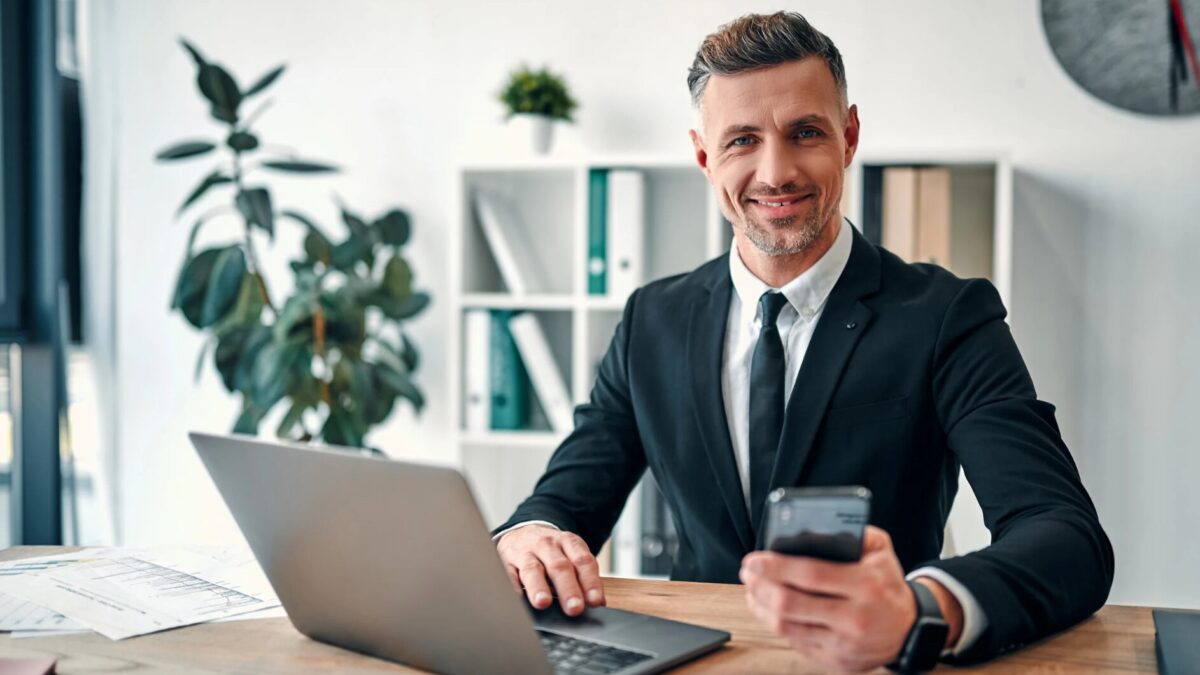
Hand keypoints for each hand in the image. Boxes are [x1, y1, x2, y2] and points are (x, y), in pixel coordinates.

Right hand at [495, 524, 604, 615]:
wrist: (522, 533)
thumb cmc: (550, 552)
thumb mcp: (570, 555)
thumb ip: (583, 577)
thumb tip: (597, 603)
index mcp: (568, 542)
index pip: (582, 561)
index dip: (590, 581)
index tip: (595, 601)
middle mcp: (547, 545)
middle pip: (559, 566)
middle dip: (568, 588)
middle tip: (574, 608)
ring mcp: (525, 552)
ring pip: (532, 569)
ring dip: (539, 586)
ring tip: (543, 603)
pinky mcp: (506, 561)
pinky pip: (508, 573)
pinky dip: (512, 586)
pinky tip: (517, 598)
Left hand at [740, 526, 935, 671]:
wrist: (910, 631)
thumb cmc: (888, 584)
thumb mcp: (881, 551)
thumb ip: (853, 532)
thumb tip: (813, 525)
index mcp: (866, 586)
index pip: (810, 575)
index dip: (775, 567)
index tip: (753, 560)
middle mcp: (854, 618)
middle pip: (791, 604)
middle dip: (760, 586)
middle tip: (747, 573)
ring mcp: (844, 644)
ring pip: (787, 627)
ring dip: (761, 606)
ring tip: (752, 589)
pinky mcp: (836, 661)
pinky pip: (796, 642)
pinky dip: (776, 623)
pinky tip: (768, 609)